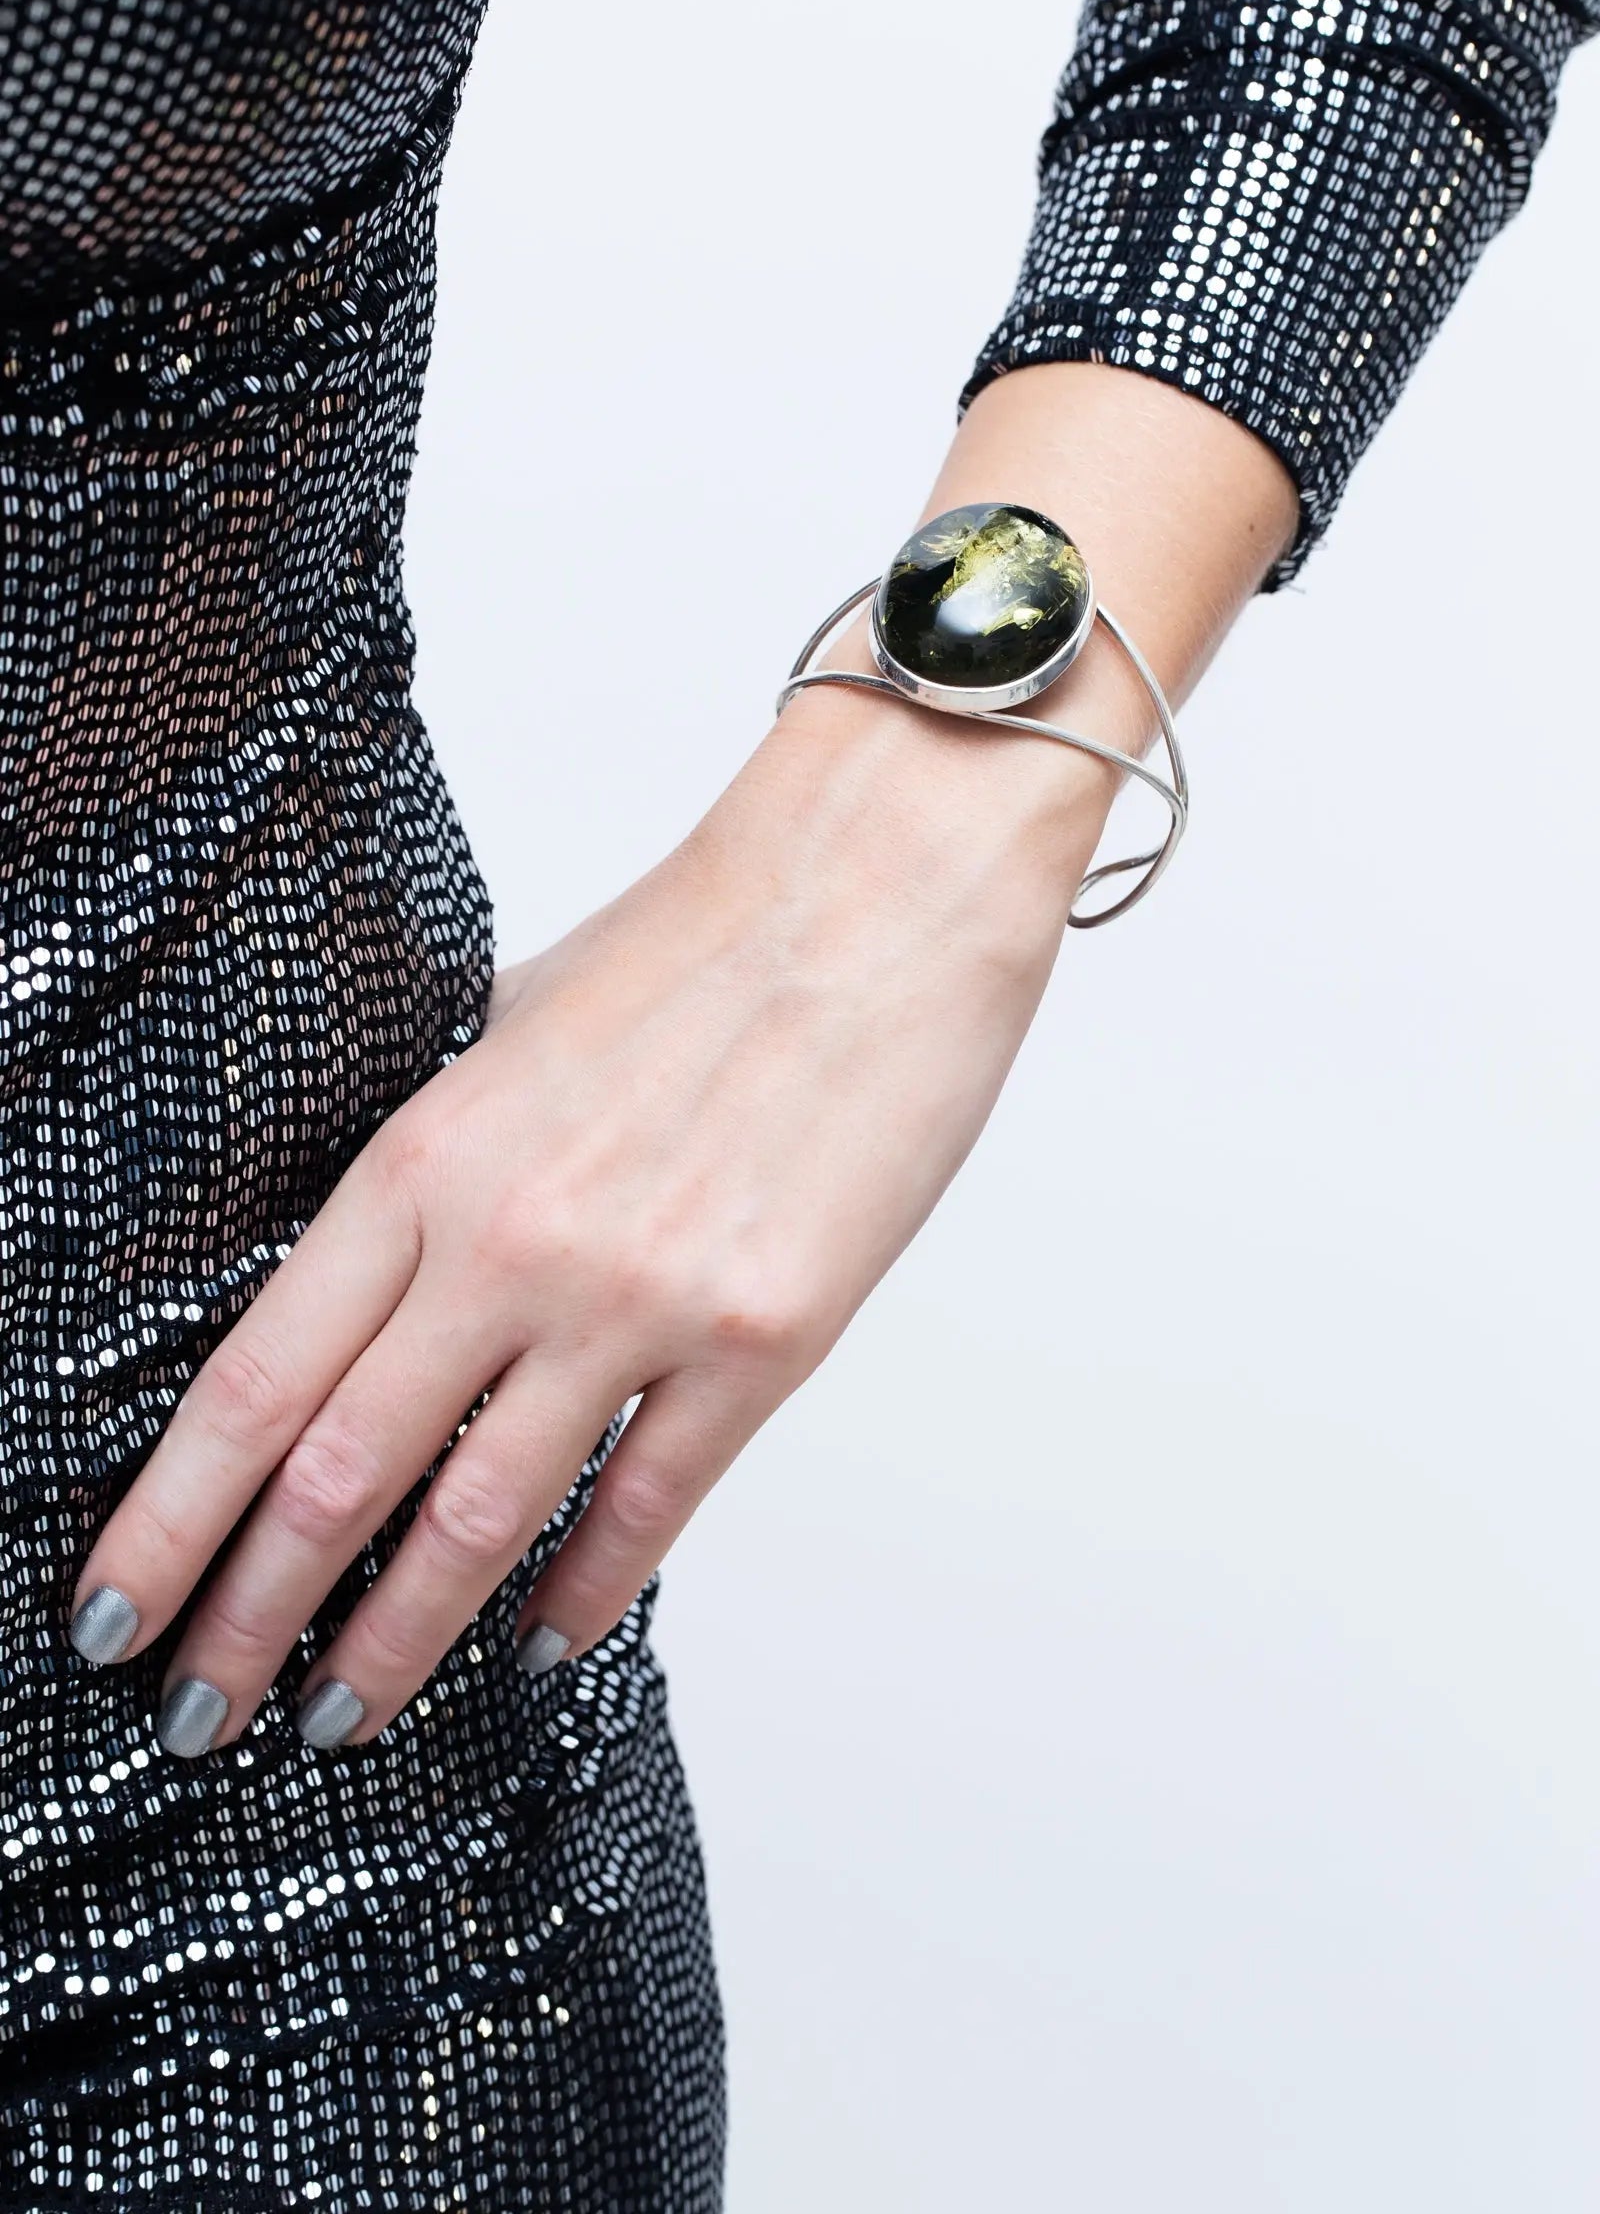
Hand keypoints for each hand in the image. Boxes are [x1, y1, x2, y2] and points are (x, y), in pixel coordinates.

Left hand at [67, 652, 1109, 1753]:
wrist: (877, 892)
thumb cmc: (695, 950)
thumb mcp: (502, 1038)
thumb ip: (428, 1177)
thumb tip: (367, 1298)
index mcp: (425, 1160)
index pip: (253, 1381)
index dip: (168, 1520)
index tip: (113, 1609)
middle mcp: (511, 1243)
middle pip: (336, 1475)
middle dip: (244, 1620)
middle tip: (191, 1716)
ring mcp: (638, 1300)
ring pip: (477, 1517)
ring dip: (392, 1639)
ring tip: (334, 1718)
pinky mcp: (761, 1338)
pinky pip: (643, 1503)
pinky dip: (580, 1591)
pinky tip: (535, 1642)